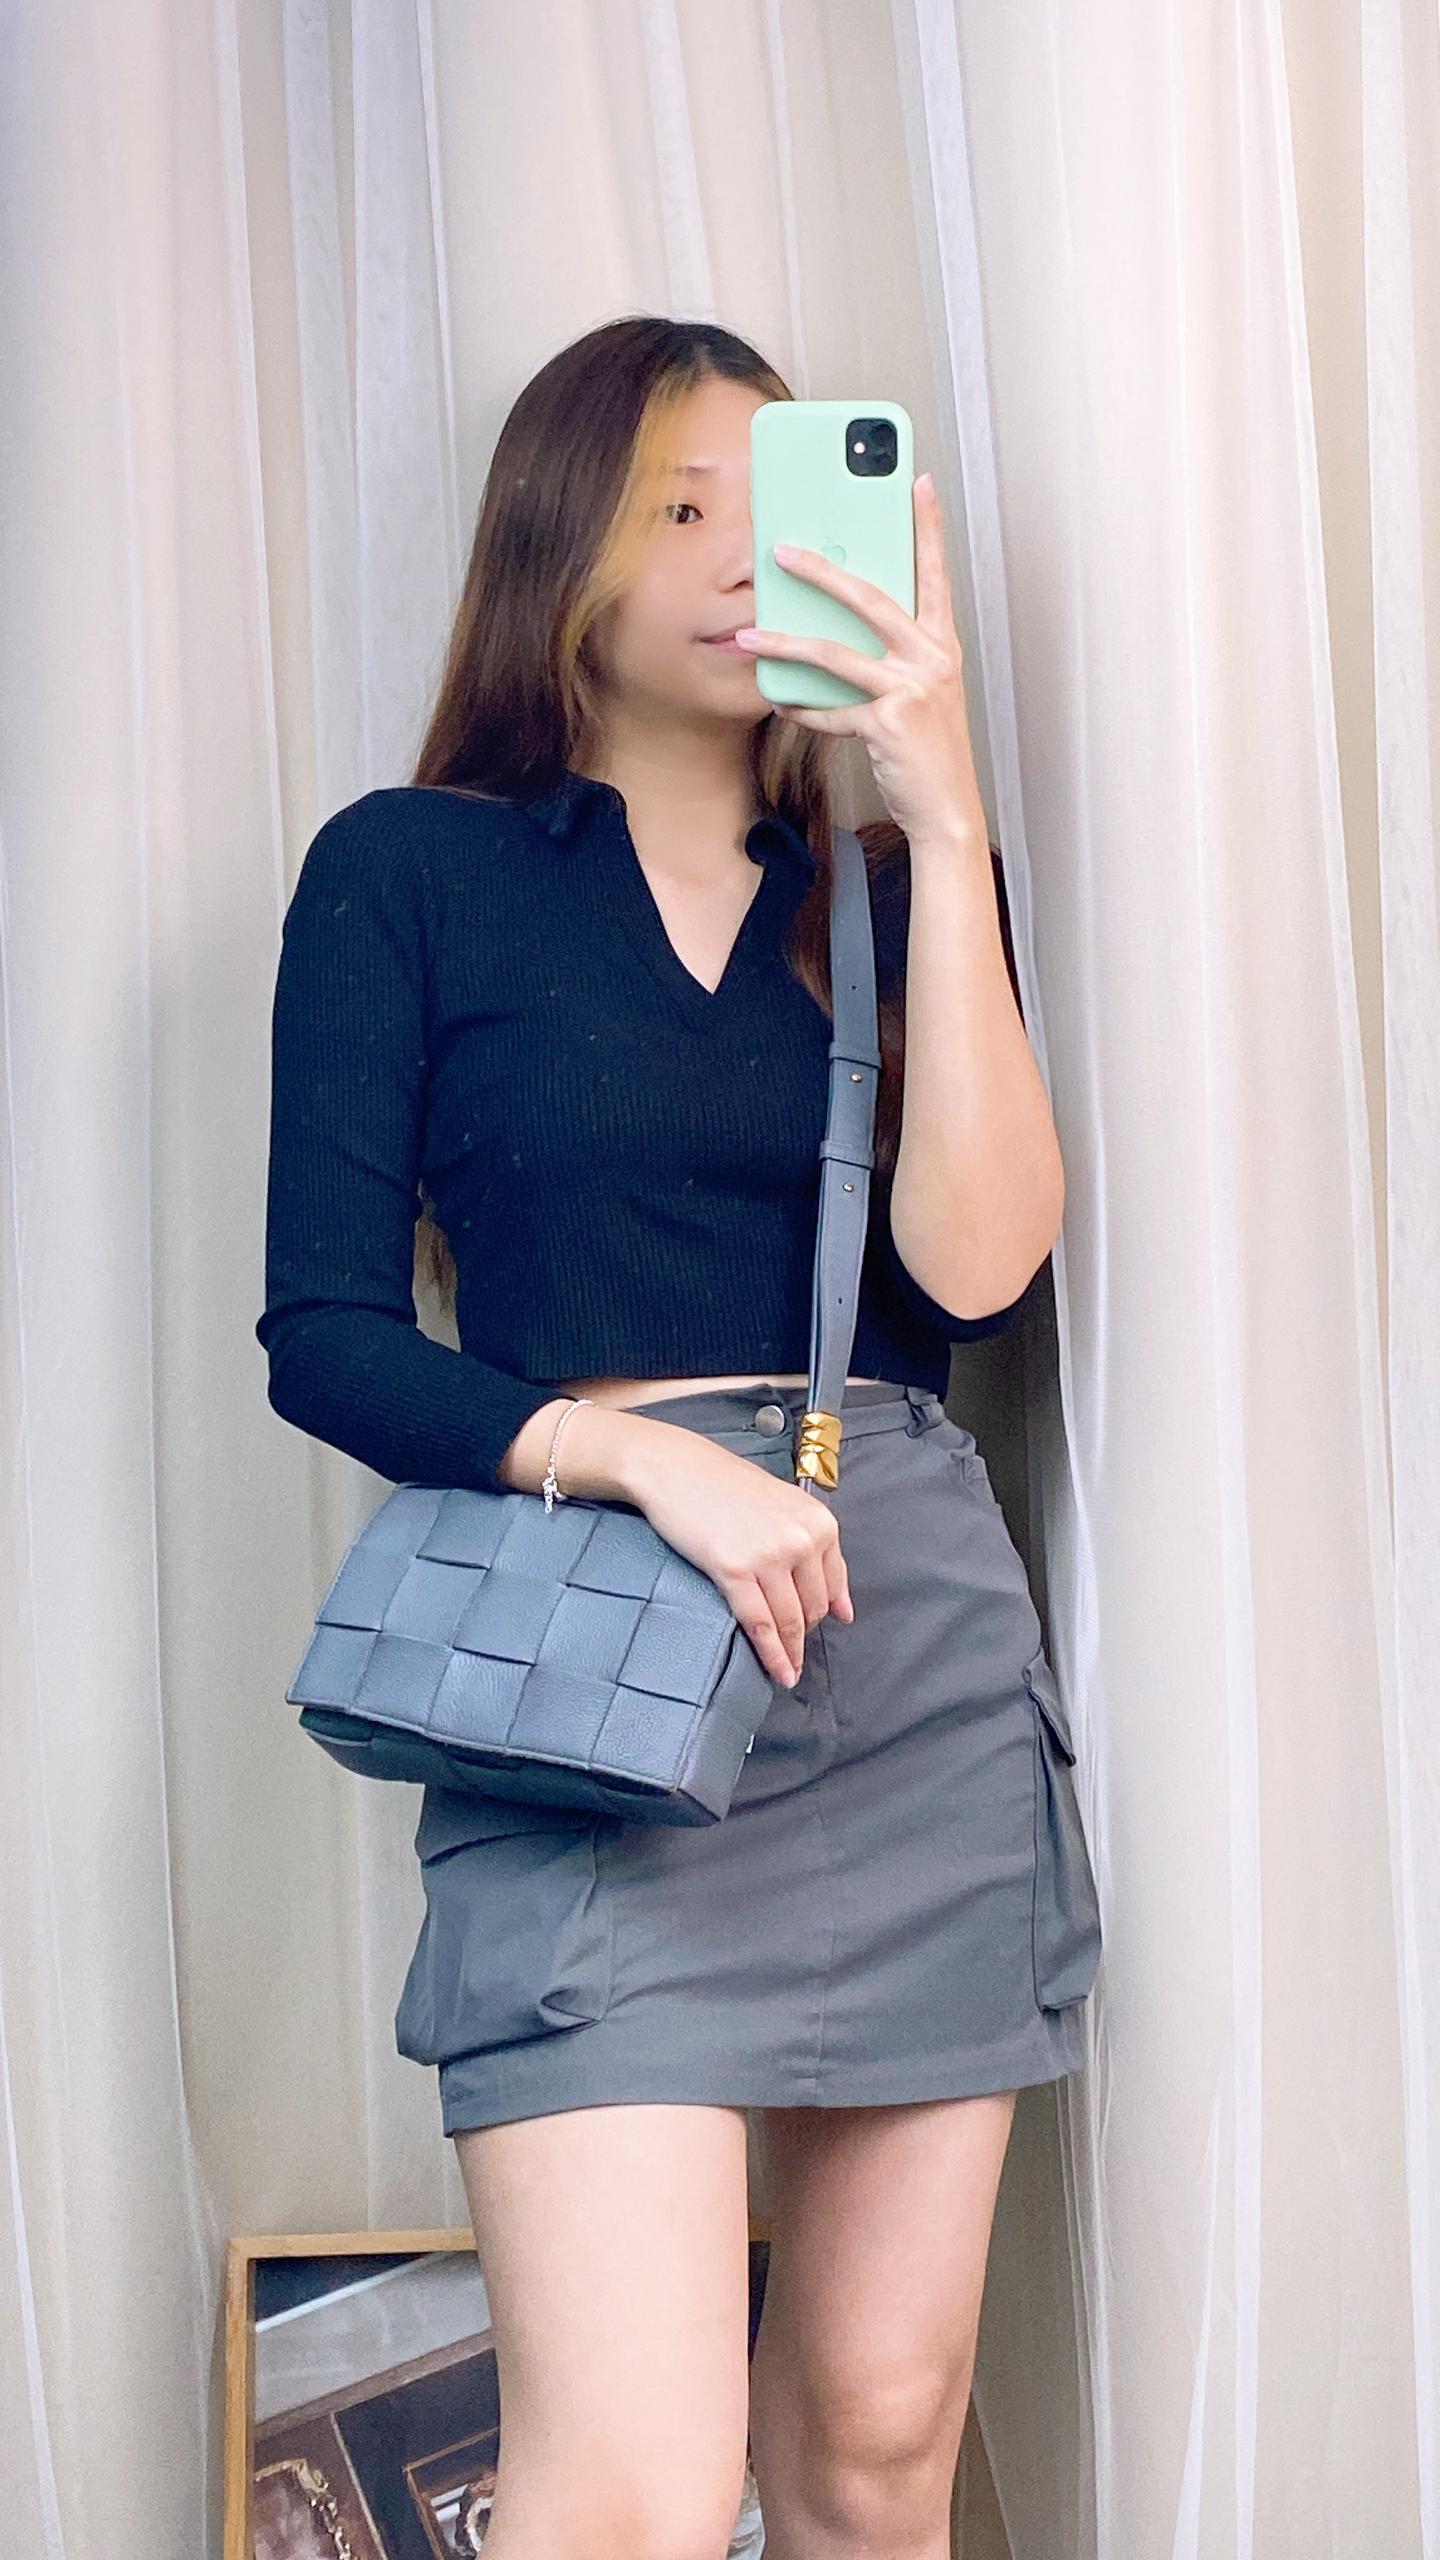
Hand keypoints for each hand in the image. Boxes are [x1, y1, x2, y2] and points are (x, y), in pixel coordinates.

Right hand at [625, 1424, 853, 1687]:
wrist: (675, 1468)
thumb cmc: (725, 1485)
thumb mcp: (786, 1507)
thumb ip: (817, 1552)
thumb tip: (844, 1610)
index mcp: (819, 1523)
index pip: (833, 1585)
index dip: (826, 1614)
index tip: (822, 1631)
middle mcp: (802, 1539)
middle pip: (814, 1608)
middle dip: (804, 1633)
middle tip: (792, 1648)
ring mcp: (769, 1556)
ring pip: (790, 1621)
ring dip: (791, 1654)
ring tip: (789, 1673)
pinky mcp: (734, 1571)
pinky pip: (761, 1625)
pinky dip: (772, 1655)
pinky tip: (778, 1672)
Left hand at [732, 471, 986, 848]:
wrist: (947, 809)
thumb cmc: (930, 749)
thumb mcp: (920, 691)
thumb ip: (891, 656)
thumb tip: (838, 627)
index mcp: (942, 644)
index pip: (935, 573)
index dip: (928, 526)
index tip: (918, 483)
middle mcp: (931, 659)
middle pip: (870, 598)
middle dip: (822, 570)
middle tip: (783, 550)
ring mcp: (911, 690)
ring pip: (836, 653)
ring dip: (786, 642)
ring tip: (751, 633)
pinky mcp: (888, 724)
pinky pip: (831, 711)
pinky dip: (803, 709)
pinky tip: (781, 703)